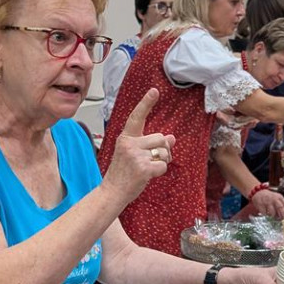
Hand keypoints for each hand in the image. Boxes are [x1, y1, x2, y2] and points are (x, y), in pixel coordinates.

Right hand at [103, 88, 175, 202]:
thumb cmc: (122, 174)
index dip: (146, 103)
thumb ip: (150, 145)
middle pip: (160, 138)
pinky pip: (163, 165)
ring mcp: (136, 156)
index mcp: (125, 138)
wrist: (112, 192)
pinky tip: (148, 176)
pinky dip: (160, 172)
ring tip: (148, 169)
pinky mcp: (143, 168)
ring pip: (164, 152)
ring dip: (162, 161)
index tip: (154, 91)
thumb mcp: (133, 155)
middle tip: (151, 160)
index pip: (137, 117)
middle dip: (162, 150)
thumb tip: (171, 138)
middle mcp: (129, 144)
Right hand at [251, 189, 283, 218]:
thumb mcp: (277, 198)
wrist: (259, 193)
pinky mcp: (261, 205)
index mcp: (279, 197)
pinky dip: (266, 214)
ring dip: (273, 216)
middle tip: (282, 219)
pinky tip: (266, 212)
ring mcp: (267, 202)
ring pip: (272, 212)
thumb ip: (281, 205)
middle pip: (280, 208)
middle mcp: (274, 199)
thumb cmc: (270, 198)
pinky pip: (265, 213)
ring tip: (273, 215)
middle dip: (282, 215)